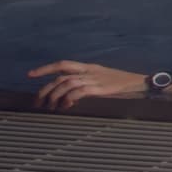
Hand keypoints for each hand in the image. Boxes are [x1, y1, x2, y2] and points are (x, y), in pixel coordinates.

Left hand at [30, 61, 147, 109]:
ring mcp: (95, 79)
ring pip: (66, 84)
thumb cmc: (122, 84)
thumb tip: (69, 95)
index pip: (63, 64)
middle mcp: (89, 71)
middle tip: (38, 102)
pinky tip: (67, 105)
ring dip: (55, 96)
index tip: (30, 75)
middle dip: (45, 89)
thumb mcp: (102, 79)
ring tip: (51, 107)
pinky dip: (69, 98)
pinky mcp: (101, 88)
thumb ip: (87, 83)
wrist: (141, 83)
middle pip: (60, 77)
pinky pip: (79, 91)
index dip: (45, 68)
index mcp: (89, 67)